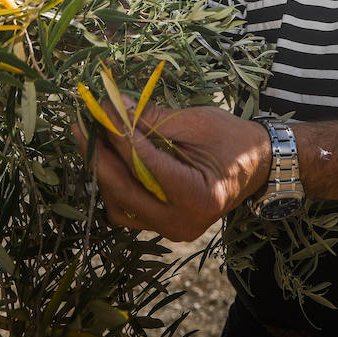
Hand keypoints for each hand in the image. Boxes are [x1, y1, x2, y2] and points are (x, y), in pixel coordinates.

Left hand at [75, 99, 270, 241]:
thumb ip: (152, 119)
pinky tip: (108, 159)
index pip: (145, 164)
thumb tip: (113, 105)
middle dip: (98, 156)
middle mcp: (183, 222)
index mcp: (198, 195)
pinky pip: (128, 211)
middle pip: (125, 191)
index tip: (99, 108)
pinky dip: (115, 186)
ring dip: (103, 172)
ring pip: (120, 205)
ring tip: (91, 139)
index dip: (117, 134)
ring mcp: (173, 230)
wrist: (257, 164)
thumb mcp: (194, 122)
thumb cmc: (231, 138)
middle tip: (80, 125)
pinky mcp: (164, 227)